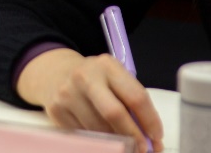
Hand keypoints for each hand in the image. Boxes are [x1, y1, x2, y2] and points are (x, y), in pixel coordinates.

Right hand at [17, 48, 163, 150]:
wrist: (54, 73)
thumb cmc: (95, 80)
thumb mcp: (114, 79)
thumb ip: (132, 103)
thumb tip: (151, 140)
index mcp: (107, 66)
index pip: (136, 97)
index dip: (150, 122)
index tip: (156, 138)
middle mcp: (85, 77)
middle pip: (114, 113)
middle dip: (133, 136)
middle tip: (142, 149)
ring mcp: (67, 93)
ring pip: (98, 129)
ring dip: (116, 143)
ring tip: (123, 145)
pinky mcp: (56, 110)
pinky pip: (83, 134)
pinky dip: (97, 141)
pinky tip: (101, 138)